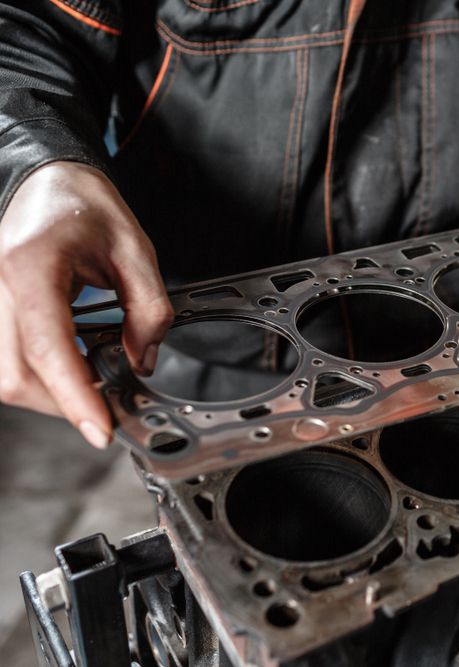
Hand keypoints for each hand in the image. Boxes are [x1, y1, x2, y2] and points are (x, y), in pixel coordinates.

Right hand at [0, 162, 172, 447]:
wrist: (47, 179)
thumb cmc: (85, 204)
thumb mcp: (135, 248)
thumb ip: (148, 307)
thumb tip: (143, 360)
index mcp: (30, 264)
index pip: (47, 346)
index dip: (74, 396)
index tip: (101, 429)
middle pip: (14, 374)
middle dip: (64, 403)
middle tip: (110, 406)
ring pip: (3, 375)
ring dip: (50, 393)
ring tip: (95, 383)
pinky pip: (4, 360)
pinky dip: (39, 376)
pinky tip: (73, 368)